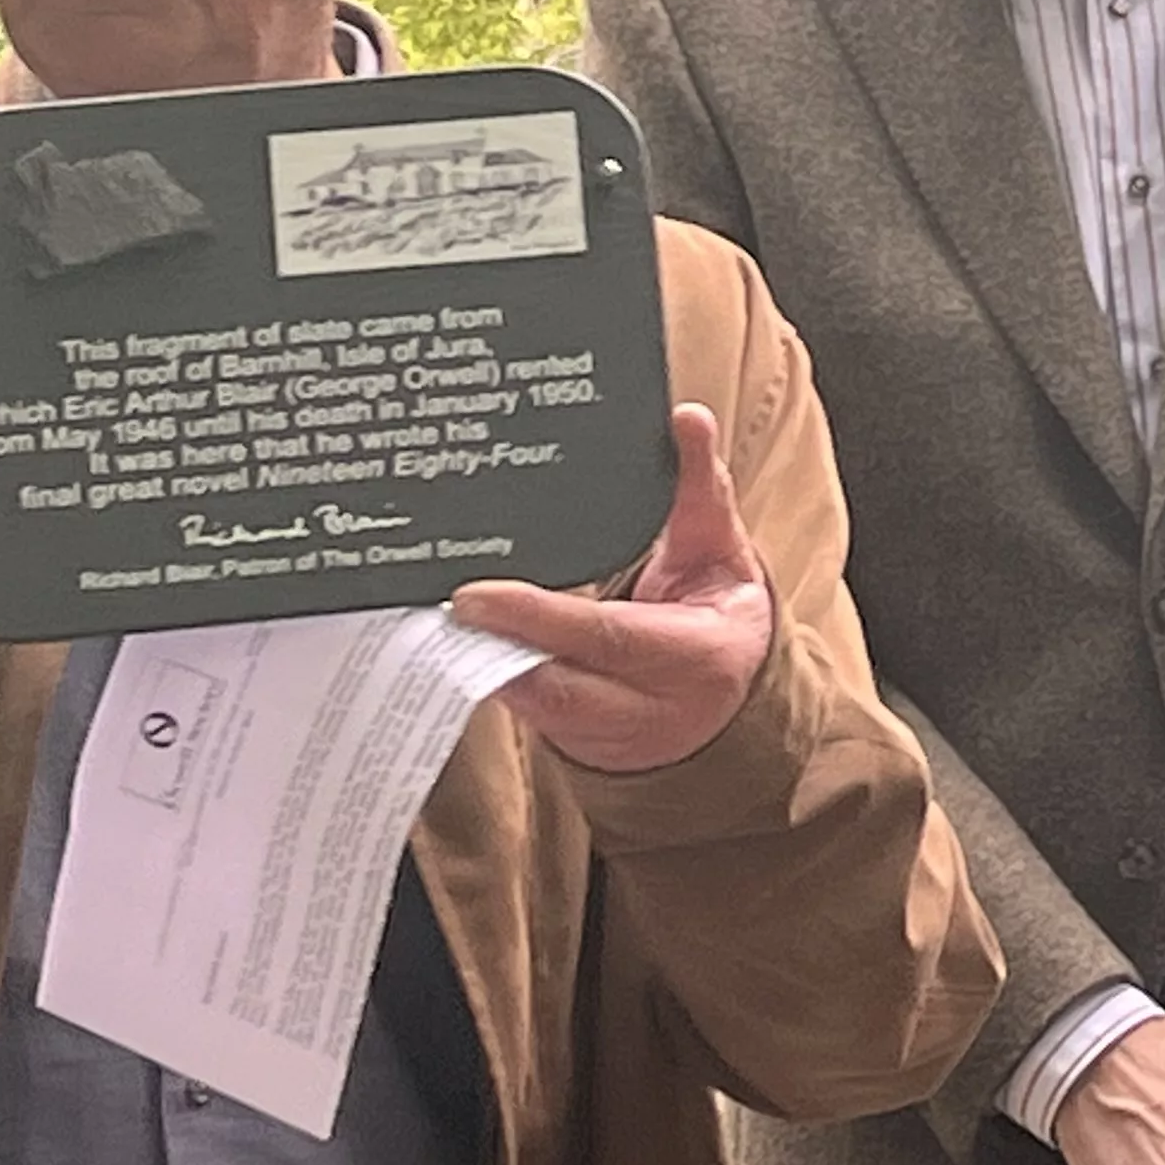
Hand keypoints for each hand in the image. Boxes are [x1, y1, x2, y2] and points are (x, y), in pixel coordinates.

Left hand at [450, 405, 773, 772]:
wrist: (732, 697)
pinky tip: (451, 651)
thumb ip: (698, 486)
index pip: (609, 638)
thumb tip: (686, 418)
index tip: (474, 597)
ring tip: (432, 627)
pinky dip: (489, 683)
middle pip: (561, 688)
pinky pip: (528, 716)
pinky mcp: (580, 746)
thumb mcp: (718, 547)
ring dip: (481, 672)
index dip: (539, 621)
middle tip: (439, 609)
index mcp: (698, 655)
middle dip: (494, 651)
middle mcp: (656, 708)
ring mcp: (614, 738)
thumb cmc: (719, 608)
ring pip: (536, 712)